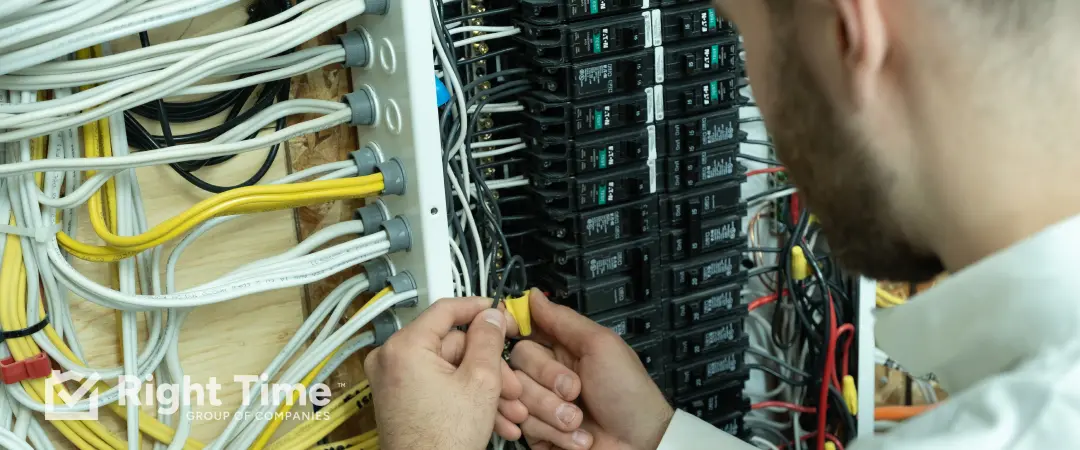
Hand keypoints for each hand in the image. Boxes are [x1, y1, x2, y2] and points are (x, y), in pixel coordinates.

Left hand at [364, 297, 527, 449]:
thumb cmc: (441, 442)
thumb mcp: (480, 382)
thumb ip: (488, 340)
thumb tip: (490, 315)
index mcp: (405, 347)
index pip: (446, 310)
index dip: (480, 309)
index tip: (500, 313)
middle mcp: (391, 360)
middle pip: (453, 346)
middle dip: (489, 368)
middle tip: (512, 384)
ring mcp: (393, 382)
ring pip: (450, 371)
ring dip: (483, 389)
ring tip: (509, 410)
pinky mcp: (400, 400)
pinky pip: (438, 387)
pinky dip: (464, 398)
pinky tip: (493, 418)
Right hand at [511, 289, 673, 449]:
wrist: (637, 444)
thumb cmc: (628, 395)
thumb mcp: (601, 346)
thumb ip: (563, 320)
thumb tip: (535, 295)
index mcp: (562, 346)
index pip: (523, 328)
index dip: (515, 330)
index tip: (515, 332)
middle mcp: (547, 372)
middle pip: (517, 362)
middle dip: (547, 380)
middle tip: (574, 391)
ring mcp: (540, 402)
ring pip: (516, 395)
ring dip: (551, 411)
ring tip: (577, 420)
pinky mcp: (535, 430)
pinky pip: (520, 424)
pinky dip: (548, 432)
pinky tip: (570, 435)